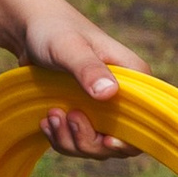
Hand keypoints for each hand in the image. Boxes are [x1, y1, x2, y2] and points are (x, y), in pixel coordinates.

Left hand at [24, 0, 146, 160]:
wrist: (31, 30)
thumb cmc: (54, 30)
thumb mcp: (69, 48)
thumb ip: (88, 69)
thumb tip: (109, 93)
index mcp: (134, 78)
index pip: (146, 121)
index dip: (130, 140)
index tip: (106, 140)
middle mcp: (123, 97)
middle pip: (118, 143)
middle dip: (89, 140)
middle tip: (67, 115)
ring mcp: (102, 110)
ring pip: (94, 146)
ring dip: (70, 139)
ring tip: (51, 114)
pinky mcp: (83, 116)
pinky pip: (76, 143)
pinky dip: (60, 138)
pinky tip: (46, 121)